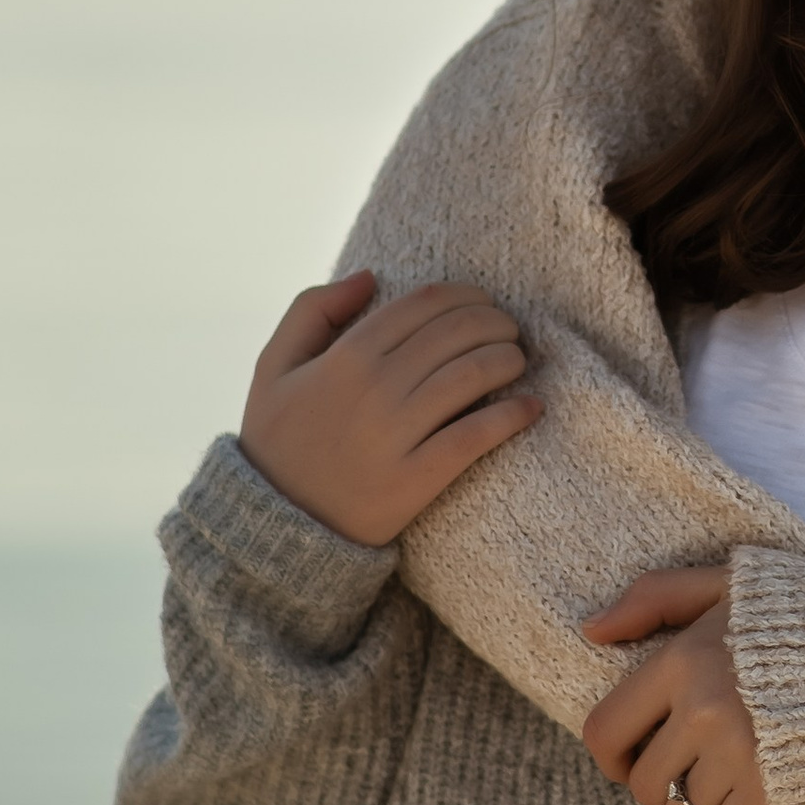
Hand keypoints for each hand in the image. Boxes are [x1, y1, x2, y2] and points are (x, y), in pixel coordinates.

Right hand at [239, 272, 539, 544]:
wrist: (275, 528)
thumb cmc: (279, 441)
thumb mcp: (273, 368)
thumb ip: (312, 310)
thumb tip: (370, 276)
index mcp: (345, 357)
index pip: (425, 304)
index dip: (465, 294)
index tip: (482, 302)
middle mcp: (375, 389)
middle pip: (457, 333)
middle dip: (495, 321)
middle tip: (508, 330)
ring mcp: (396, 435)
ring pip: (473, 375)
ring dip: (508, 359)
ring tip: (517, 360)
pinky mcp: (416, 479)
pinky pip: (476, 437)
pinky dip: (512, 416)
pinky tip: (531, 407)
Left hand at [583, 567, 771, 804]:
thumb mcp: (730, 583)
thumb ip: (656, 597)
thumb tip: (592, 630)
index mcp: (684, 659)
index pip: (605, 732)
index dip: (611, 756)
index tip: (634, 757)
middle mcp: (705, 711)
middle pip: (644, 784)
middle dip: (663, 783)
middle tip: (698, 766)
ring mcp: (741, 758)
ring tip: (734, 778)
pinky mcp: (777, 797)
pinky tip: (757, 802)